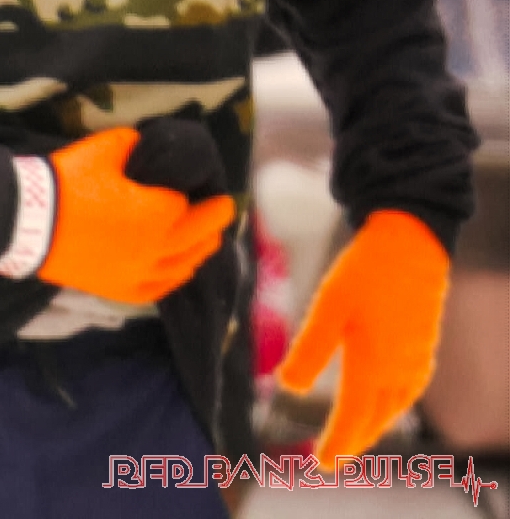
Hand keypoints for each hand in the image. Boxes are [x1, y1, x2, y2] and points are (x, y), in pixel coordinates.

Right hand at [35, 128, 237, 304]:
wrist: (26, 221)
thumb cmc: (65, 182)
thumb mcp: (102, 149)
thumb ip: (134, 145)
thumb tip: (146, 145)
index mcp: (158, 212)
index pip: (186, 203)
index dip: (191, 191)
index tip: (199, 184)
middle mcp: (157, 247)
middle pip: (197, 235)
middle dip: (214, 219)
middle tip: (225, 208)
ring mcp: (139, 272)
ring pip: (183, 264)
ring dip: (200, 250)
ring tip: (209, 240)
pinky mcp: (119, 288)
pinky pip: (158, 288)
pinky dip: (174, 278)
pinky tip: (180, 271)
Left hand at [276, 209, 450, 464]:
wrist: (411, 247)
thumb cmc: (364, 275)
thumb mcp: (327, 309)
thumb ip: (309, 350)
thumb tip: (288, 389)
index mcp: (373, 365)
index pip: (353, 417)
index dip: (337, 442)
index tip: (321, 463)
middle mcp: (399, 371)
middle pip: (376, 419)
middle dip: (353, 441)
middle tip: (331, 460)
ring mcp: (416, 362)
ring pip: (394, 408)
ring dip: (374, 427)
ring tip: (352, 437)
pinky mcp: (423, 349)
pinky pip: (409, 392)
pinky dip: (392, 407)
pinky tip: (384, 404)